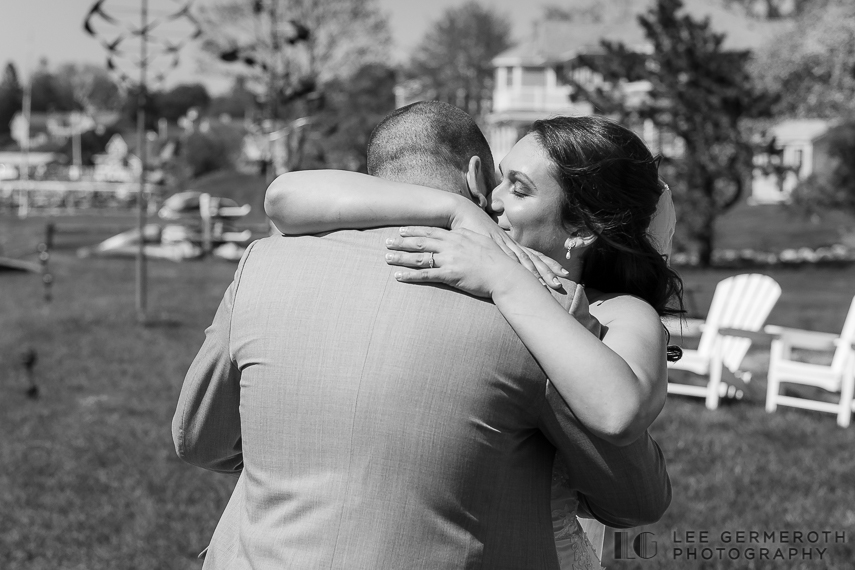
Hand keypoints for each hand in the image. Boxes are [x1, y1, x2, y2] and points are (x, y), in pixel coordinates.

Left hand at [385, 227, 565, 296]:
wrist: (506, 273)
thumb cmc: (499, 260)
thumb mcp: (484, 242)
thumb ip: (470, 239)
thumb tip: (463, 236)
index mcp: (458, 236)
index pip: (432, 231)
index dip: (415, 230)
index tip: (401, 229)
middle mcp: (451, 245)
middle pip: (421, 242)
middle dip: (402, 241)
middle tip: (386, 241)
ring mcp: (450, 260)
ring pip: (419, 257)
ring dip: (401, 257)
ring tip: (386, 257)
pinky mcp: (450, 275)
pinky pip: (426, 275)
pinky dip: (410, 275)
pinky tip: (398, 276)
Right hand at [447, 204, 568, 289]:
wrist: (460, 212)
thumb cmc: (470, 226)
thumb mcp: (484, 239)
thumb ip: (491, 249)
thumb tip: (497, 261)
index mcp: (510, 242)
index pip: (533, 254)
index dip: (548, 263)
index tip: (562, 272)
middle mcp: (510, 243)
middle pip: (534, 258)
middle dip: (548, 270)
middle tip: (561, 282)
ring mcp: (502, 244)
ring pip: (525, 260)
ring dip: (538, 273)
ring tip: (551, 284)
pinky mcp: (493, 245)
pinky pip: (509, 259)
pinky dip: (519, 268)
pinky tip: (527, 276)